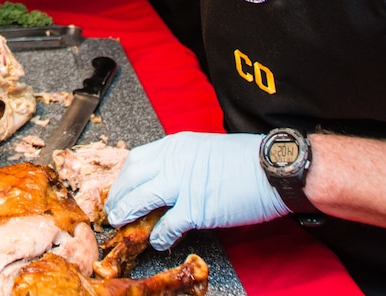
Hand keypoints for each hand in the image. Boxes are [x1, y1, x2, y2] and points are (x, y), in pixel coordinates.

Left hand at [106, 132, 289, 246]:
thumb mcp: (205, 149)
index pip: (137, 159)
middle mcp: (175, 160)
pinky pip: (168, 224)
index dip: (124, 177)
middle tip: (113, 209)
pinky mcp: (196, 207)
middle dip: (118, 196)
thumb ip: (182, 161)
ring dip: (127, 213)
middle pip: (132, 178)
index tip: (120, 188)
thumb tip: (168, 179)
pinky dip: (159, 235)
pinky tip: (157, 241)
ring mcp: (183, 184)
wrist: (272, 168)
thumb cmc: (247, 160)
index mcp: (177, 144)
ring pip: (142, 198)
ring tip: (121, 224)